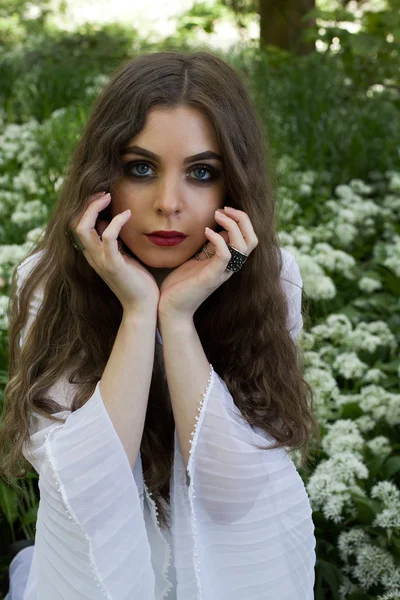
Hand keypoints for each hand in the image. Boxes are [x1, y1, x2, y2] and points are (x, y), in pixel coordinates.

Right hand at [72, 191, 159, 314]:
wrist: (142, 307)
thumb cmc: (137, 281)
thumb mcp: (122, 256)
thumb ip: (112, 241)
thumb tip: (104, 222)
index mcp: (93, 254)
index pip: (77, 226)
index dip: (86, 209)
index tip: (102, 197)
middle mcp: (92, 256)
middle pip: (75, 224)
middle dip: (87, 204)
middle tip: (104, 194)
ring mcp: (101, 261)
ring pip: (84, 228)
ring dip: (94, 208)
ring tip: (109, 197)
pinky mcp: (113, 265)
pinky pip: (108, 237)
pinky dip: (116, 222)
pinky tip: (128, 214)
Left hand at [158, 206, 257, 320]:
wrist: (171, 308)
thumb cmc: (181, 284)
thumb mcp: (198, 258)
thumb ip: (209, 246)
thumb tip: (217, 228)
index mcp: (229, 261)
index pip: (249, 237)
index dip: (241, 219)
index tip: (223, 209)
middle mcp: (230, 267)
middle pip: (253, 239)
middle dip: (242, 219)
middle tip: (224, 208)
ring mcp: (222, 272)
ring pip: (244, 246)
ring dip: (233, 225)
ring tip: (217, 215)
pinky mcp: (212, 277)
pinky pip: (225, 255)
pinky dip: (219, 239)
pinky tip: (206, 231)